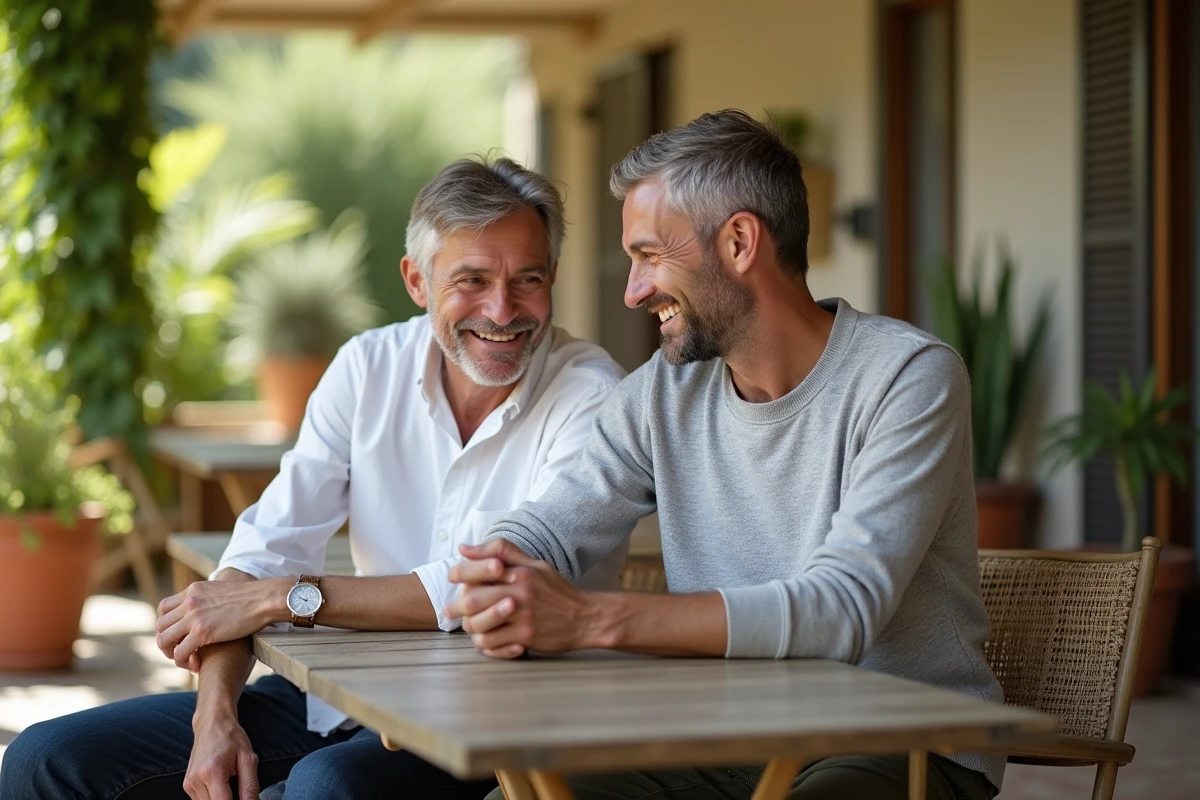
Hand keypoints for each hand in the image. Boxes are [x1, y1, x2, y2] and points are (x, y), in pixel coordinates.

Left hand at [157, 579, 285, 669]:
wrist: (265, 599)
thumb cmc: (253, 598)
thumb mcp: (224, 591)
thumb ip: (211, 598)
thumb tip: (213, 606)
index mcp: (194, 590)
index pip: (164, 607)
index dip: (167, 625)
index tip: (178, 635)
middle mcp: (189, 601)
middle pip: (161, 625)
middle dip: (167, 641)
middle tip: (179, 651)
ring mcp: (194, 616)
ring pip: (165, 639)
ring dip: (171, 653)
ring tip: (185, 660)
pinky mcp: (202, 632)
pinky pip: (180, 652)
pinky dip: (184, 661)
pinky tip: (196, 664)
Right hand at [185, 712, 259, 799]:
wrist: (212, 723)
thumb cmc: (231, 737)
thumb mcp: (248, 758)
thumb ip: (250, 785)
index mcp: (211, 773)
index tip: (245, 798)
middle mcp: (195, 781)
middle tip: (240, 791)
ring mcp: (189, 784)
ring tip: (230, 786)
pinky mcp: (187, 786)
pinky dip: (214, 798)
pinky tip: (221, 786)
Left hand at [446, 540, 607, 658]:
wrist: (586, 618)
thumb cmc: (557, 591)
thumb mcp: (534, 564)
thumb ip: (500, 551)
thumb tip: (464, 548)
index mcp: (520, 572)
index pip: (478, 570)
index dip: (459, 574)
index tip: (452, 578)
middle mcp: (520, 593)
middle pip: (473, 601)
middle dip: (457, 607)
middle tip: (451, 611)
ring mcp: (523, 617)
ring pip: (479, 627)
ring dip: (471, 628)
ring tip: (473, 626)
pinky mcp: (525, 638)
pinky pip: (492, 645)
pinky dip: (485, 645)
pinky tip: (490, 640)